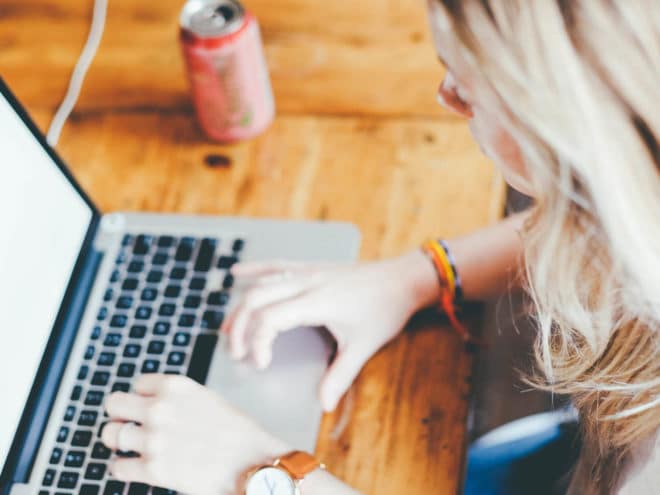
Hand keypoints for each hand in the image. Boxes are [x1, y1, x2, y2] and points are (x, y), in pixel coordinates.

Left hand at [102, 374, 288, 494]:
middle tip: (130, 425)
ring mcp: (153, 440)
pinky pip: (117, 467)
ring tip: (134, 447)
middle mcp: (160, 409)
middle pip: (113, 404)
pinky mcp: (153, 470)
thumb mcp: (206, 399)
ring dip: (120, 442)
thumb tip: (153, 404)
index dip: (143, 398)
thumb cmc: (237, 433)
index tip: (149, 408)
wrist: (253, 463)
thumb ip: (177, 399)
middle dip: (121, 415)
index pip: (137, 384)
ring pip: (110, 434)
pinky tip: (138, 467)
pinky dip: (124, 469)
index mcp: (175, 387)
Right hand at [222, 250, 439, 411]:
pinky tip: (237, 273)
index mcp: (316, 301)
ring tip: (227, 329)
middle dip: (239, 327)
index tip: (262, 365)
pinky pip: (277, 265)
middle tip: (237, 354)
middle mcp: (307, 282)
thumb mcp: (363, 346)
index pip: (270, 318)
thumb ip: (340, 376)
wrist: (403, 279)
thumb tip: (323, 404)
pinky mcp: (312, 267)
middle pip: (257, 299)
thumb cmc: (385, 310)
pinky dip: (255, 270)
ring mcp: (308, 272)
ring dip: (242, 306)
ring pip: (263, 283)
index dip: (258, 343)